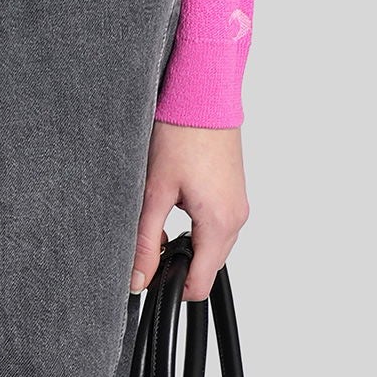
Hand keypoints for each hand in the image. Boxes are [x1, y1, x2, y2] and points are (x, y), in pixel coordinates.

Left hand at [129, 122, 248, 303]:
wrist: (202, 92)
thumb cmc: (181, 132)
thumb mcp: (154, 190)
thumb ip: (144, 239)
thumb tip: (137, 278)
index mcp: (220, 223)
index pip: (200, 285)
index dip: (170, 285)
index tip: (148, 270)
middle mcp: (237, 218)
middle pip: (206, 265)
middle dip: (176, 260)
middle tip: (148, 232)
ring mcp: (238, 203)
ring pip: (211, 244)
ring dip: (186, 239)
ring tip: (161, 208)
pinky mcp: (234, 190)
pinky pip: (217, 222)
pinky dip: (196, 222)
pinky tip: (176, 197)